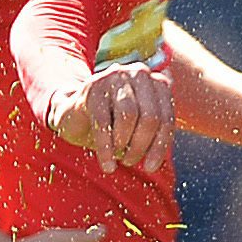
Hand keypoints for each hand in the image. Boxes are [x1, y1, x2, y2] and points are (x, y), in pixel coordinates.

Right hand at [52, 59, 174, 171]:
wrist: (75, 113)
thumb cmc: (114, 123)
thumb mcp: (139, 128)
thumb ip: (153, 137)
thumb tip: (156, 164)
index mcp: (157, 83)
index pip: (166, 118)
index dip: (159, 146)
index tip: (151, 168)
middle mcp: (138, 74)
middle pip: (150, 117)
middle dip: (141, 145)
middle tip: (130, 161)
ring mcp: (114, 77)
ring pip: (129, 116)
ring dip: (124, 144)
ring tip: (118, 158)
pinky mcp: (92, 88)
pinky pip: (103, 122)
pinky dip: (106, 148)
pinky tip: (107, 165)